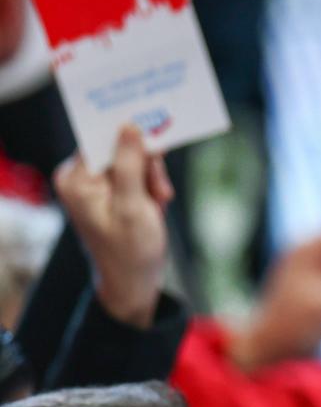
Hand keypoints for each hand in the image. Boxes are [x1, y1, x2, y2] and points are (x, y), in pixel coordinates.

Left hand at [53, 125, 172, 327]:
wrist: (133, 280)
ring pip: (134, 158)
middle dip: (146, 165)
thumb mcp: (132, 207)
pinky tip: (156, 204)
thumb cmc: (131, 250)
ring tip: (158, 202)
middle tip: (159, 191)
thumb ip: (129, 165)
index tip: (156, 140)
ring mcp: (95, 183)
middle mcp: (80, 177)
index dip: (130, 137)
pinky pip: (136, 170)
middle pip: (120, 146)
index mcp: (75, 179)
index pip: (102, 139)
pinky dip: (151, 185)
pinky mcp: (111, 189)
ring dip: (152, 177)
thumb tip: (129, 125)